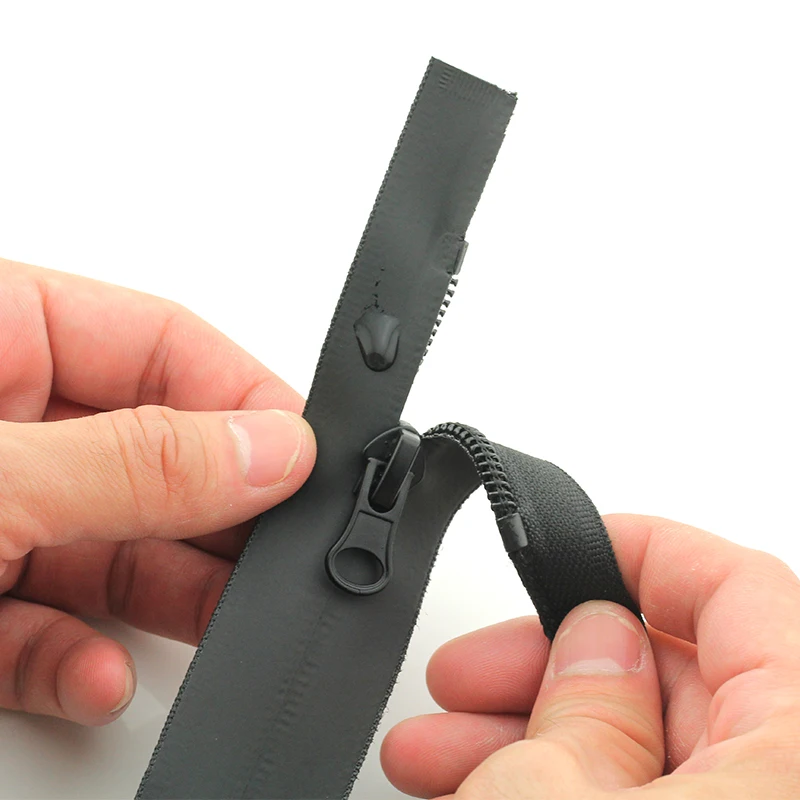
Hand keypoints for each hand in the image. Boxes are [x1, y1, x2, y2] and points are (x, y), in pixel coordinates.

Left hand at [0, 258, 315, 725]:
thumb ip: (133, 462)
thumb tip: (270, 448)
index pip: (159, 343)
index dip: (242, 397)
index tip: (306, 459)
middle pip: (151, 456)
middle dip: (214, 519)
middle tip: (275, 560)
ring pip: (107, 547)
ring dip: (159, 600)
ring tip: (214, 625)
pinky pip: (39, 622)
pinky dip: (71, 660)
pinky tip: (94, 676)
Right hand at [382, 514, 799, 797]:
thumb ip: (589, 701)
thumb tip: (601, 639)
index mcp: (798, 757)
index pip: (741, 592)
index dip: (643, 553)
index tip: (568, 549)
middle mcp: (787, 792)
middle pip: (676, 679)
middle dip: (550, 666)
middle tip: (470, 671)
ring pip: (647, 751)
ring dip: (532, 734)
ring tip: (434, 745)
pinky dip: (555, 788)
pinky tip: (471, 783)